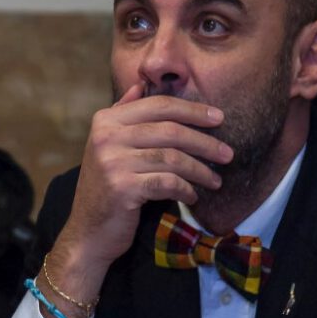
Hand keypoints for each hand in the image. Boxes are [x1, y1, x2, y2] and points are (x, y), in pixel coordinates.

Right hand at [42, 83, 233, 317]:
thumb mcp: (109, 146)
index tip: (219, 118)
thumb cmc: (107, 188)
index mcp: (106, 120)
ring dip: (200, 170)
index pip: (159, 105)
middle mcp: (107, 136)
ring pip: (172, 158)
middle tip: (228, 153)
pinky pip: (167, 183)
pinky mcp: (122, 188)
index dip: (193, 110)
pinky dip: (185, 189)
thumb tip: (141, 85)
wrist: (88, 232)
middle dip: (204, 142)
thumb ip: (124, 115)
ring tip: (216, 180)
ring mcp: (112, 161)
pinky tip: (193, 196)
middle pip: (170, 130)